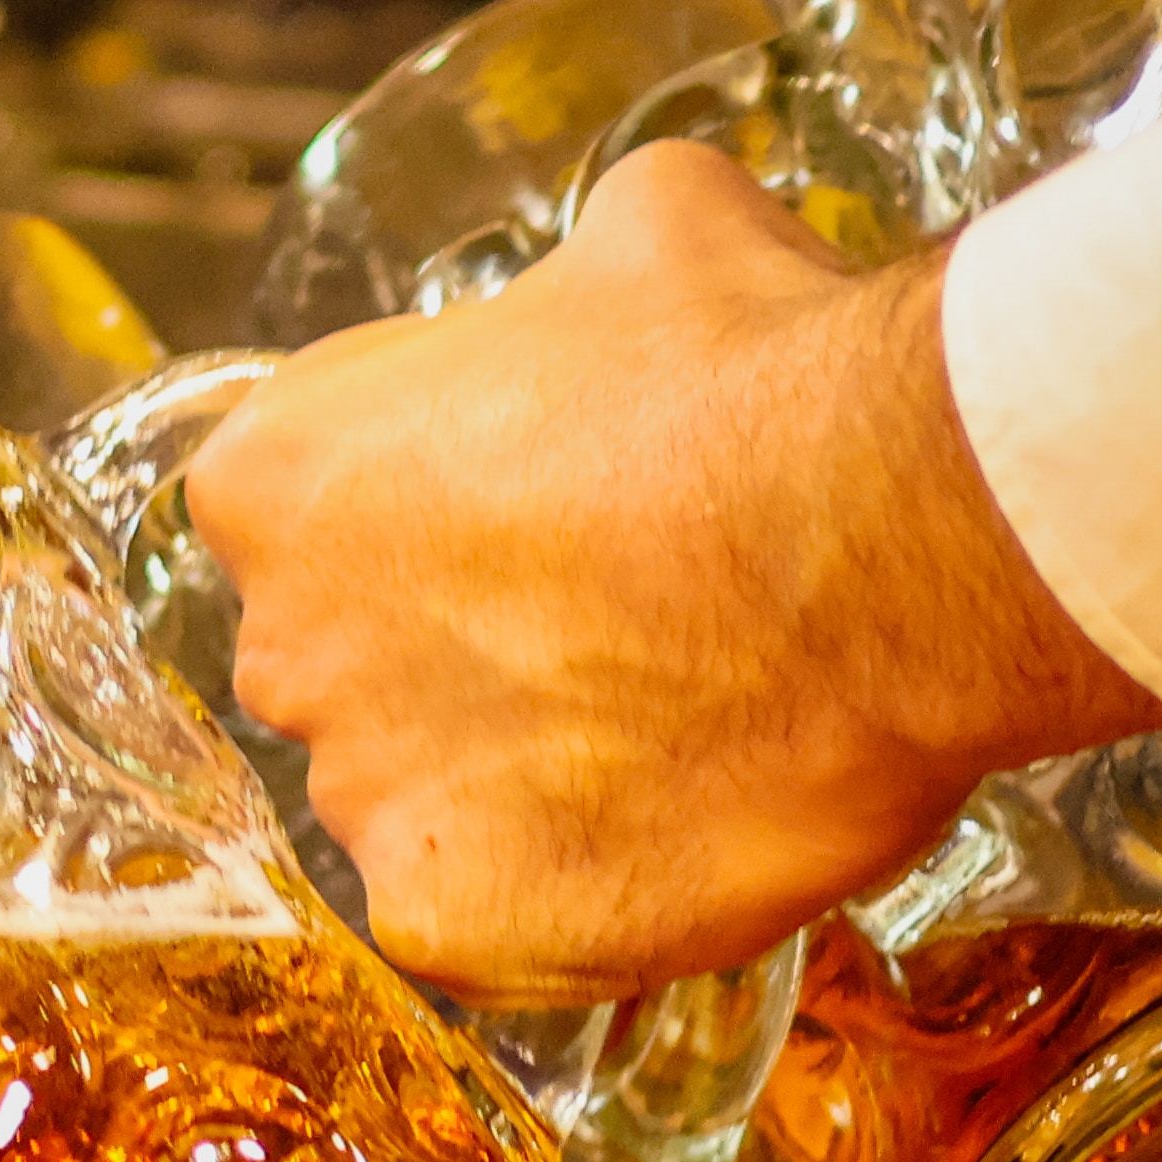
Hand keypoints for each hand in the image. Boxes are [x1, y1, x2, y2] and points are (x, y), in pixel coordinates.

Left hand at [181, 138, 1161, 1000]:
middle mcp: (285, 645)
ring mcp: (365, 800)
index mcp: (277, 473)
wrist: (884, 539)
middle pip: (346, 667)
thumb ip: (566, 292)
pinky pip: (493, 927)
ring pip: (422, 804)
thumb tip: (613, 297)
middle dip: (453, 655)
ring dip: (518, 781)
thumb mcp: (646, 232)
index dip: (430, 513)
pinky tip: (678, 830)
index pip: (304, 512)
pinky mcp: (455, 929)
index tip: (536, 518)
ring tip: (677, 732)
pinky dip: (573, 896)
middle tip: (616, 630)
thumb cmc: (759, 370)